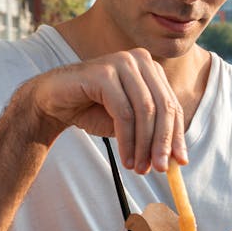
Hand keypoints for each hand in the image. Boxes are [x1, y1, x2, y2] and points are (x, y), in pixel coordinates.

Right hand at [26, 48, 186, 172]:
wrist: (52, 102)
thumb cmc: (91, 110)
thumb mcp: (128, 123)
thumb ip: (151, 132)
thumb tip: (177, 159)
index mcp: (150, 69)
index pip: (172, 105)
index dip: (177, 136)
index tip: (179, 162)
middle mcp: (139, 60)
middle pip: (162, 107)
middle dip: (163, 143)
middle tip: (159, 169)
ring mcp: (121, 63)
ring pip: (144, 111)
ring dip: (143, 145)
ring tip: (139, 168)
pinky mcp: (103, 74)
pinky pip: (123, 113)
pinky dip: (126, 140)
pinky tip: (125, 159)